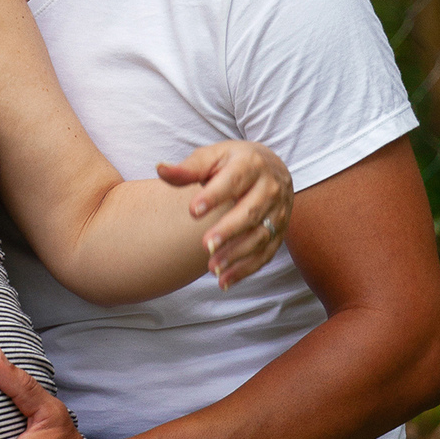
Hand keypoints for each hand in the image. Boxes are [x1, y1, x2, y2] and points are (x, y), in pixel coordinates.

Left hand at [158, 140, 291, 288]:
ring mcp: (278, 212)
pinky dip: (246, 270)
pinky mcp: (280, 232)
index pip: (232, 181)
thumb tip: (160, 169)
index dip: (214, 196)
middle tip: (205, 245)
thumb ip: (188, 168)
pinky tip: (225, 281)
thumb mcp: (212, 157)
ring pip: (260, 236)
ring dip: (236, 255)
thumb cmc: (233, 162)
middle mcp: (269, 188)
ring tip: (212, 267)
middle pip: (250, 212)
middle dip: (228, 230)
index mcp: (250, 165)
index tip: (193, 211)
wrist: (272, 167)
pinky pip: (266, 254)